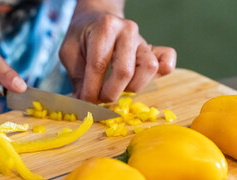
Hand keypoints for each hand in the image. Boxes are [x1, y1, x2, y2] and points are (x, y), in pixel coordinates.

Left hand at [59, 3, 175, 102]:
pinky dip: (160, 74)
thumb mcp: (69, 53)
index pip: (99, 64)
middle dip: (110, 93)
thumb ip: (77, 77)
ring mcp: (143, 40)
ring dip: (131, 88)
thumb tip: (85, 103)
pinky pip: (167, 61)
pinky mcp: (154, 49)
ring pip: (148, 69)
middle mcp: (128, 31)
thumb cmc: (82, 38)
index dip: (91, 89)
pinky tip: (141, 80)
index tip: (85, 102)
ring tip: (117, 89)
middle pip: (125, 71)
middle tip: (99, 99)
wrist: (97, 20)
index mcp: (105, 27)